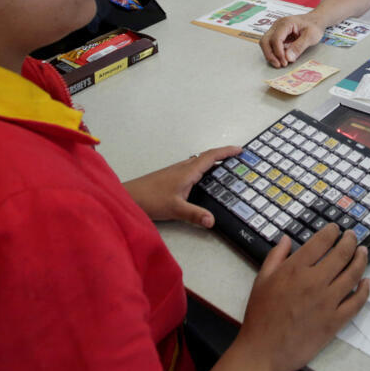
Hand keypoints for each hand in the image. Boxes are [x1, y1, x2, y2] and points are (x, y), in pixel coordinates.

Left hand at [121, 146, 240, 226]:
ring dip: (212, 162)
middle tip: (236, 158)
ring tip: (224, 168)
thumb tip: (212, 221)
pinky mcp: (170, 177)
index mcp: (188, 172)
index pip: (211, 157)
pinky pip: (191, 168)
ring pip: (198, 162)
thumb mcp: (175, 209)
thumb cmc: (150, 199)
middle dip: (222, 155)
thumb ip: (194, 214)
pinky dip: (202, 169)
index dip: (226, 152)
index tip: (240, 150)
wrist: (129, 196)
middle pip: (206, 157)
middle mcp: (183, 168)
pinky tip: (202, 179)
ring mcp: (176, 172)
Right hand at [215, 225, 369, 370]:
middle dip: (351, 241)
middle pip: (342, 254)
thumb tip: (286, 239)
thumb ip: (275, 257)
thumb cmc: (260, 316)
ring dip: (361, 259)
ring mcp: (327, 302)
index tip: (336, 229)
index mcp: (295, 269)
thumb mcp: (261, 280)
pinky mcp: (335, 321)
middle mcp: (314, 282)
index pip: (321, 242)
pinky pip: (357, 302)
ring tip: (362, 252)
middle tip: (353, 236)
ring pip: (353, 274)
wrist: (263, 350)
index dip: (332, 231)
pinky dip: (365, 290)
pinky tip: (366, 282)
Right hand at [259, 14, 324, 67]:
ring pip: (265, 43)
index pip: (275, 38)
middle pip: (265, 40)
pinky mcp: (276, 34)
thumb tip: (288, 58)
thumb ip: (299, 46)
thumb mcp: (311, 36)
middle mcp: (277, 25)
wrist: (315, 20)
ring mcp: (275, 29)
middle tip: (279, 65)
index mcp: (285, 23)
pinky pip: (270, 44)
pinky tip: (282, 58)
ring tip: (280, 63)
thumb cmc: (314, 26)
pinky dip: (274, 53)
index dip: (278, 52)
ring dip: (270, 54)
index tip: (285, 62)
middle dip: (270, 55)